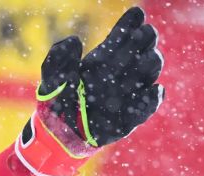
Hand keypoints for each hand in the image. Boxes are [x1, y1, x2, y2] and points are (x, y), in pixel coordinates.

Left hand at [38, 6, 164, 147]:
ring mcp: (129, 91)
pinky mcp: (131, 115)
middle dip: (145, 39)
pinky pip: (149, 104)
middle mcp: (120, 71)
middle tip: (141, 36)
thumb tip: (74, 40)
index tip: (136, 14)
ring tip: (143, 61)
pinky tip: (153, 90)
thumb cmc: (55, 101)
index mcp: (103, 58)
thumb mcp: (51, 77)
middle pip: (144, 47)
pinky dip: (152, 97)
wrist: (57, 133)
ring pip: (151, 69)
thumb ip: (57, 57)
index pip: (124, 34)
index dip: (132, 22)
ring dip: (149, 63)